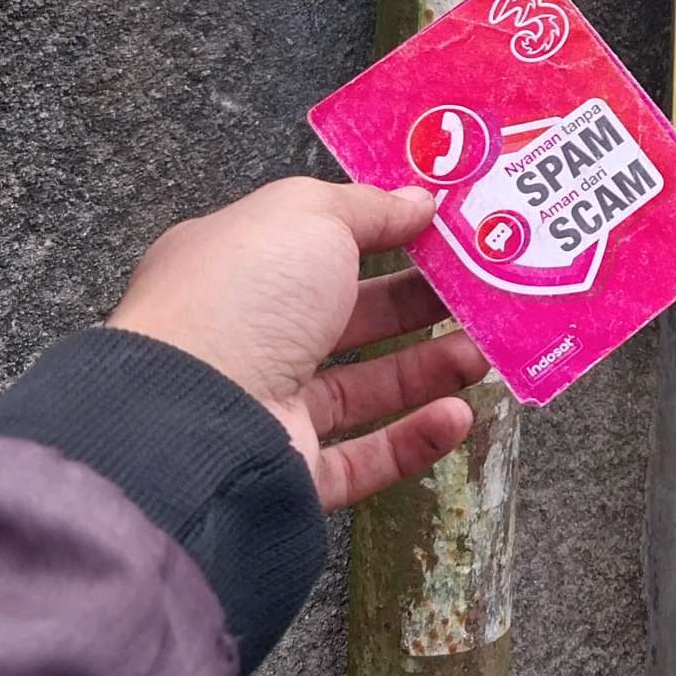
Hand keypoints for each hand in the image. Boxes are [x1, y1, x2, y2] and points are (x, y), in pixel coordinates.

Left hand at [106, 178, 487, 510]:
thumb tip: (420, 201)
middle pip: (347, 316)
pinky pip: (362, 457)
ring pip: (361, 388)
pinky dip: (414, 438)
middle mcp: (245, 337)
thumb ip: (369, 206)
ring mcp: (265, 409)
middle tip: (479, 290)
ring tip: (483, 351)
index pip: (314, 243)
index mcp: (233, 267)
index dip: (380, 231)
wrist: (191, 422)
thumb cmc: (244, 298)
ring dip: (428, 368)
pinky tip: (459, 415)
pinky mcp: (289, 474)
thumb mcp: (308, 216)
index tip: (444, 226)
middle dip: (416, 302)